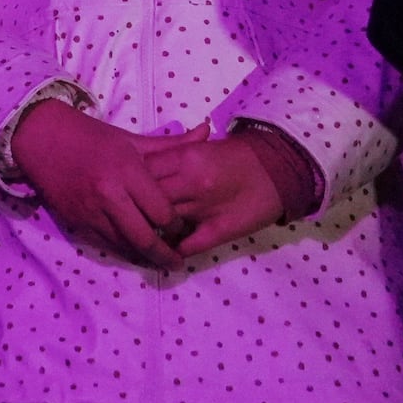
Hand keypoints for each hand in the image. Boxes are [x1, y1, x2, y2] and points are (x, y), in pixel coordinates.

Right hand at [15, 94, 179, 268]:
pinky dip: (122, 251)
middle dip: (164, 254)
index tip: (183, 227)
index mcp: (126, 171)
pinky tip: (135, 253)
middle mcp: (108, 194)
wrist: (42, 139)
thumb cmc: (93, 137)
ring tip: (160, 260)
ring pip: (124, 246)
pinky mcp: (76, 223)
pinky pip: (105, 245)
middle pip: (144, 237)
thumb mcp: (132, 139)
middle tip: (177, 261)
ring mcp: (90, 212)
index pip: (161, 210)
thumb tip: (207, 132)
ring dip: (144, 257)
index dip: (176, 224)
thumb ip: (172, 145)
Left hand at [136, 128, 320, 259]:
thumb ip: (173, 155)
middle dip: (136, 207)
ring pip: (164, 223)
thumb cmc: (238, 156)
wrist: (277, 168)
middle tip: (129, 215)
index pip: (144, 171)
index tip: (125, 189)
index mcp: (186, 157)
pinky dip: (174, 251)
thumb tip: (140, 165)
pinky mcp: (219, 229)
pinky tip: (168, 253)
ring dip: (153, 231)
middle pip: (148, 198)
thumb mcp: (202, 148)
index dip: (131, 182)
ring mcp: (205, 207)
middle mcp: (191, 181)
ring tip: (145, 236)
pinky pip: (188, 245)